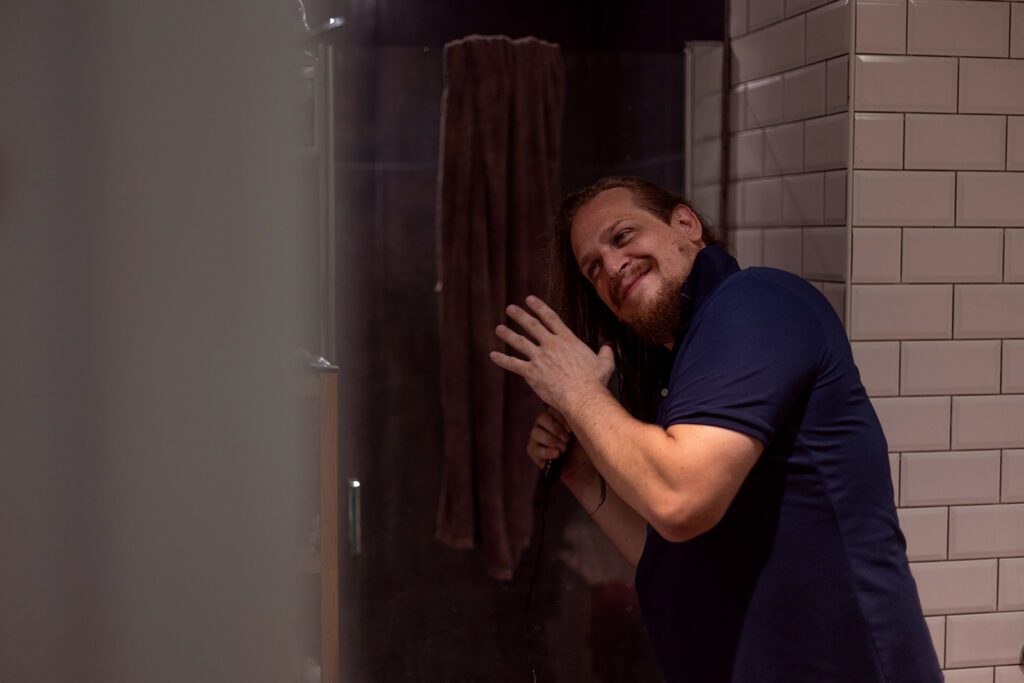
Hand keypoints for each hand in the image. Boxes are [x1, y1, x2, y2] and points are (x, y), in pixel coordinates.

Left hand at [489, 295, 614, 411]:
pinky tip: (492, 355)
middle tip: (510, 308)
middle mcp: (551, 345)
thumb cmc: (595, 381)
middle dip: (520, 315)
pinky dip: (502, 360)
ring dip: (508, 334)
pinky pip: (514, 364)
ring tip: (499, 328)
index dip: (539, 307)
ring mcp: (540, 358)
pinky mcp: (532, 373)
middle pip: (532, 325)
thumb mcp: (605, 363)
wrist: (582, 396)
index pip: (550, 317)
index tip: (529, 299)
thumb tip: (609, 346)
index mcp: (567, 339)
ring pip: (520, 342)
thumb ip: (606, 352)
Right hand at [526, 406, 594, 484]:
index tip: (571, 429)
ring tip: (563, 448)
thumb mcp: (585, 432)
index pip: (551, 409)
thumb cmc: (585, 447)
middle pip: (541, 418)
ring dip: (550, 440)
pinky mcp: (535, 452)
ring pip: (535, 433)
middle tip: (567, 439)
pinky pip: (534, 449)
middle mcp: (544, 425)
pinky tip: (557, 454)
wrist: (584, 468)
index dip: (560, 417)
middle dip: (555, 429)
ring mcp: (537, 438)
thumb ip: (578, 421)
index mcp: (556, 417)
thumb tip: (576, 411)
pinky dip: (546, 452)